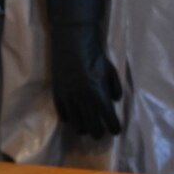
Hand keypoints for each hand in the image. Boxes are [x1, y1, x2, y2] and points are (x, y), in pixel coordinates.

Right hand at [48, 0, 123, 137]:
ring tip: (87, 128)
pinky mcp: (58, 93)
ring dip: (83, 128)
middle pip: (93, 126)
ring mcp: (69, 97)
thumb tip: (115, 102)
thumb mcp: (110, 69)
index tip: (116, 130)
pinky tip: (73, 119)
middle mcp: (83, 99)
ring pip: (77, 124)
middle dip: (99, 132)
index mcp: (98, 92)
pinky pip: (63, 114)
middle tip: (101, 132)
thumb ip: (114, 87)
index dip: (114, 127)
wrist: (72, 41)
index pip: (109, 118)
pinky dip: (69, 119)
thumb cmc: (94, 53)